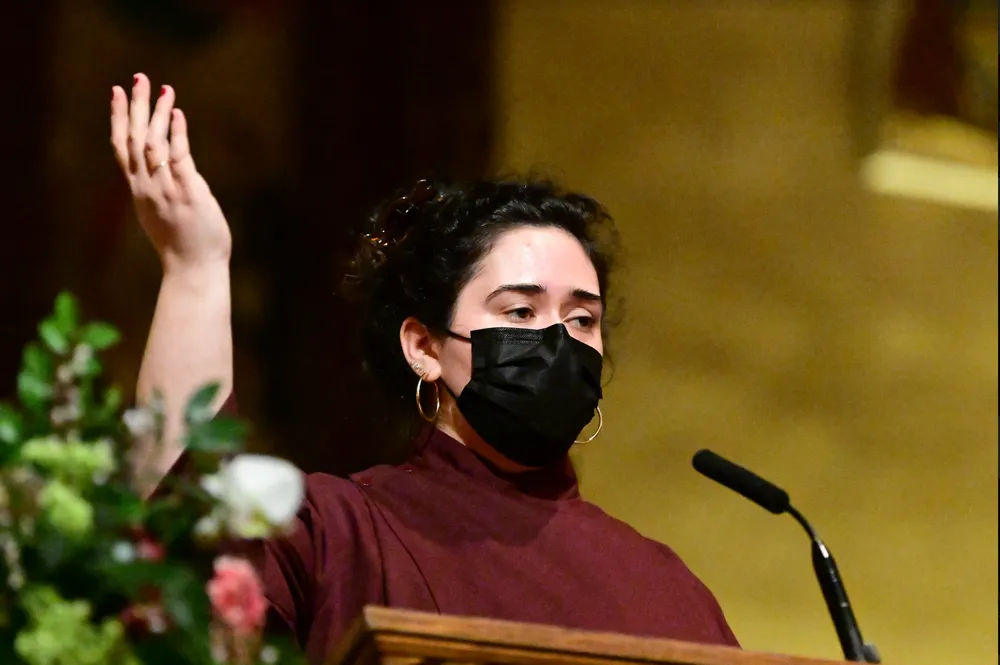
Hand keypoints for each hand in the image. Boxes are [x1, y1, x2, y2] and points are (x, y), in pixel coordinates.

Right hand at [111, 73, 231, 272]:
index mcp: (139, 191)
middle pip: (133, 139)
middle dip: (134, 106)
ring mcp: (166, 189)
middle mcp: (147, 186)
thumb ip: (163, 191)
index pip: (121, 148)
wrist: (193, 269)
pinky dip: (177, 133)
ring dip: (157, 114)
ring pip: (153, 143)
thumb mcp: (164, 214)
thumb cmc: (184, 246)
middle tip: (137, 78)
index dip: (118, 118)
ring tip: (163, 89)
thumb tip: (174, 174)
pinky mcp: (187, 192)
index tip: (116, 93)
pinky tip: (177, 114)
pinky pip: (179, 156)